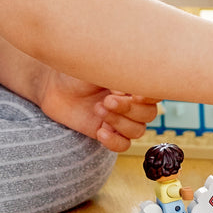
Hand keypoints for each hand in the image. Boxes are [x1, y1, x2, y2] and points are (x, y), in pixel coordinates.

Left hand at [36, 69, 158, 152]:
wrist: (56, 86)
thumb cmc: (79, 71)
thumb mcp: (98, 66)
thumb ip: (117, 73)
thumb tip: (130, 86)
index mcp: (135, 83)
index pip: (156, 93)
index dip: (151, 97)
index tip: (136, 95)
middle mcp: (133, 102)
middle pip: (149, 115)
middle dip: (128, 109)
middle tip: (106, 100)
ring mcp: (121, 119)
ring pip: (137, 130)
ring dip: (119, 122)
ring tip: (98, 109)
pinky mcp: (108, 133)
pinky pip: (124, 145)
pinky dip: (114, 141)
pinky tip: (99, 131)